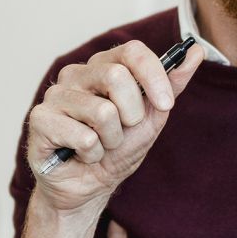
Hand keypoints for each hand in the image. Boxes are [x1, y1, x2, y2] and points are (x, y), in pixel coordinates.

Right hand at [27, 40, 203, 214]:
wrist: (89, 186)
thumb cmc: (118, 149)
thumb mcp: (152, 117)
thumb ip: (172, 85)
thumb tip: (197, 50)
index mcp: (104, 66)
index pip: (132, 51)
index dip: (154, 76)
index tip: (167, 104)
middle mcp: (76, 74)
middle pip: (116, 77)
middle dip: (132, 115)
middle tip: (123, 131)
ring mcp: (55, 95)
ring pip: (102, 112)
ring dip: (112, 140)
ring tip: (101, 145)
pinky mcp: (39, 119)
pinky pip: (83, 136)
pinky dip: (92, 153)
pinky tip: (82, 154)